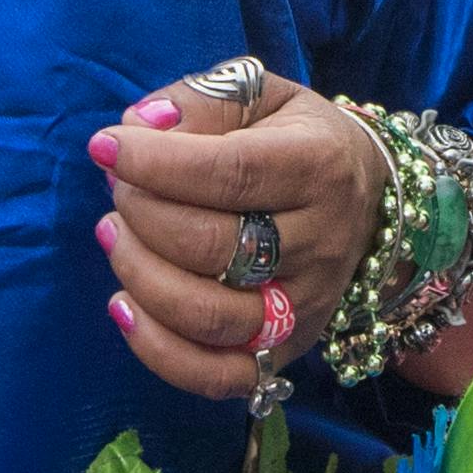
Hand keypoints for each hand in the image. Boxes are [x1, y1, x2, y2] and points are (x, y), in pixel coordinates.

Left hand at [87, 69, 387, 400]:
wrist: (367, 197)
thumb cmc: (296, 139)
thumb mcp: (261, 95)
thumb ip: (201, 101)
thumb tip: (141, 123)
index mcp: (319, 166)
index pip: (229, 173)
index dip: (156, 163)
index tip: (106, 146)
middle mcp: (322, 242)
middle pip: (212, 246)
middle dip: (143, 213)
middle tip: (119, 187)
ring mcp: (306, 305)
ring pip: (209, 315)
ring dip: (140, 274)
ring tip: (115, 234)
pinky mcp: (287, 350)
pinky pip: (219, 376)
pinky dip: (159, 351)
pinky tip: (123, 306)